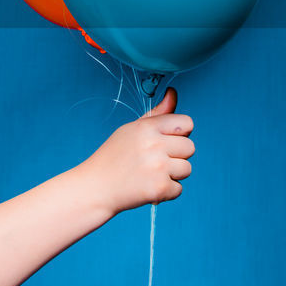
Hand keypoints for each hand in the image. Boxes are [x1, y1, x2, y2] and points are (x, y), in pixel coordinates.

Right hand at [79, 87, 194, 215]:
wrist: (95, 188)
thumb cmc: (114, 157)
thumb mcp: (132, 130)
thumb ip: (157, 114)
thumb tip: (173, 93)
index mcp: (147, 127)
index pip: (187, 123)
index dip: (180, 133)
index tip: (166, 141)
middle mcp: (154, 144)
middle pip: (190, 147)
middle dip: (176, 156)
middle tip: (154, 161)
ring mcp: (158, 167)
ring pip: (187, 169)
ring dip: (172, 175)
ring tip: (150, 174)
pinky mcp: (160, 188)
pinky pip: (179, 189)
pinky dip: (165, 192)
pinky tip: (147, 187)